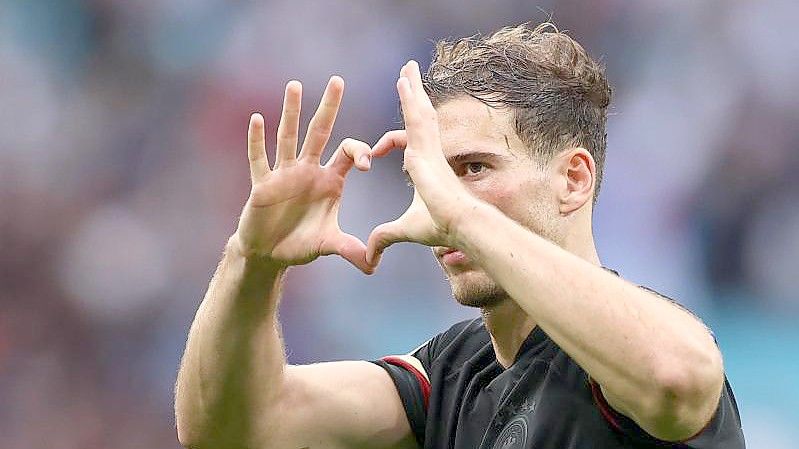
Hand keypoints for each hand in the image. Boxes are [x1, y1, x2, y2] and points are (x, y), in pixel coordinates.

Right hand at [233, 77, 373, 273]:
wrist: (269, 254)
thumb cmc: (299, 244)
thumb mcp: (328, 244)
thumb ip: (351, 250)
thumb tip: (374, 267)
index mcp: (329, 180)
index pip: (347, 152)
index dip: (359, 151)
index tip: (367, 164)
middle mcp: (308, 170)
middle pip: (320, 132)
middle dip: (329, 108)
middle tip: (338, 81)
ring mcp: (284, 174)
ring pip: (288, 138)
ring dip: (291, 112)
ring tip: (296, 85)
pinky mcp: (262, 184)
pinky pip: (259, 159)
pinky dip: (257, 140)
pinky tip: (257, 118)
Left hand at [366, 61, 475, 265]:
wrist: (459, 223)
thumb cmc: (439, 225)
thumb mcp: (403, 229)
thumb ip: (384, 237)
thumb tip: (369, 255)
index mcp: (423, 166)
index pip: (406, 145)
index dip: (387, 146)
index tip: (372, 156)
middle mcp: (428, 152)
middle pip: (418, 118)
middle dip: (412, 97)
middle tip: (406, 76)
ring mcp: (430, 147)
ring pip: (420, 111)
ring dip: (412, 89)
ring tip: (405, 68)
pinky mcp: (428, 145)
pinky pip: (417, 114)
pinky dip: (411, 97)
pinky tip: (403, 80)